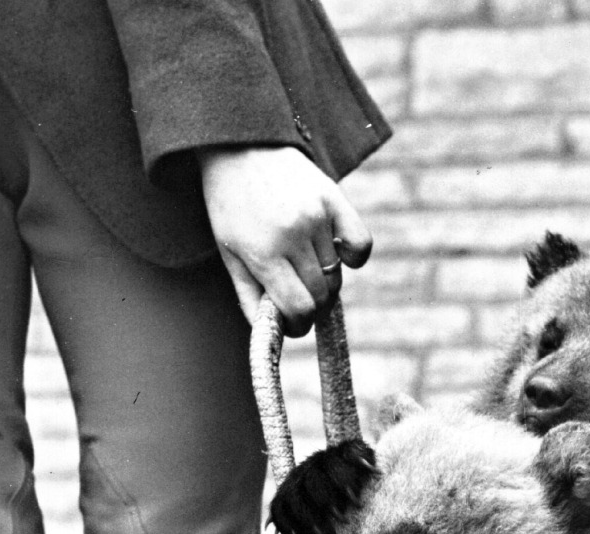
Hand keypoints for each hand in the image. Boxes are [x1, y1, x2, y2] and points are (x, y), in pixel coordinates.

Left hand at [199, 145, 372, 334]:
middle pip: (322, 295)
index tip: (294, 321)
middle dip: (312, 305)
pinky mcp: (333, 198)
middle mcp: (293, 235)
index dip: (300, 325)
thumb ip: (249, 296)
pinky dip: (354, 258)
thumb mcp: (228, 253)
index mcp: (264, 252)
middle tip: (299, 293)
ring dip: (325, 279)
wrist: (238, 143)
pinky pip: (361, 244)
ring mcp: (317, 216)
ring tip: (305, 263)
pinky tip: (338, 254)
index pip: (300, 309)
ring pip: (337, 274)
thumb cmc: (229, 203)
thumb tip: (271, 333)